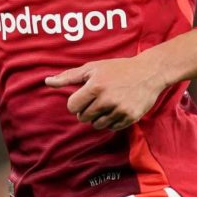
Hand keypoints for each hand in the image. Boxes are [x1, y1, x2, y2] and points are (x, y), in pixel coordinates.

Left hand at [45, 57, 166, 130]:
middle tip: (96, 99)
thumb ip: (68, 76)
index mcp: (95, 87)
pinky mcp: (130, 118)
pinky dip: (112, 120)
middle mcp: (106, 100)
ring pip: (97, 125)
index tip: (83, 96)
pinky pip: (112, 128)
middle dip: (86, 110)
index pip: (72, 107)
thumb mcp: (92, 68)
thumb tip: (47, 82)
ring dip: (98, 117)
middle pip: (83, 117)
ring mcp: (119, 110)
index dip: (75, 102)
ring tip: (107, 103)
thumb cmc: (117, 68)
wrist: (149, 72)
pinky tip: (117, 108)